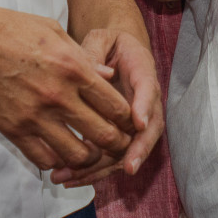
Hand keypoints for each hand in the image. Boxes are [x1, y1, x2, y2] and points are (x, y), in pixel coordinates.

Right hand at [0, 3, 136, 171]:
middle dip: (116, 143)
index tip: (128, 122)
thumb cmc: (7, 28)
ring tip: (87, 150)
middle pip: (104, 135)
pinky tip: (58, 151)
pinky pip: (43, 159)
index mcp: (73, 67)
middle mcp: (58, 95)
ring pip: (76, 154)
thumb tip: (109, 75)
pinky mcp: (12, 129)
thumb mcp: (53, 31)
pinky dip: (56, 160)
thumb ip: (84, 57)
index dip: (128, 118)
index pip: (116, 106)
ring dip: (87, 156)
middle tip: (116, 144)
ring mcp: (34, 116)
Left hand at [52, 28, 162, 186]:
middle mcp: (145, 102)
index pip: (148, 90)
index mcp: (143, 73)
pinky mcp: (119, 136)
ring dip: (104, 168)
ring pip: (128, 150)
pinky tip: (68, 178)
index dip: (144, 107)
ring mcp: (134, 122)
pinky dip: (92, 171)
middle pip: (149, 130)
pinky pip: (110, 157)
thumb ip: (96, 52)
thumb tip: (100, 74)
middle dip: (138, 151)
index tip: (138, 123)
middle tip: (127, 167)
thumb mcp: (102, 39)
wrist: (115, 54)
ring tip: (72, 177)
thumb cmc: (108, 46)